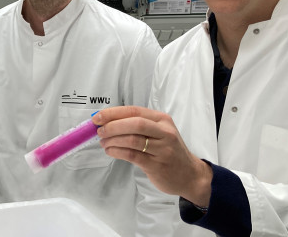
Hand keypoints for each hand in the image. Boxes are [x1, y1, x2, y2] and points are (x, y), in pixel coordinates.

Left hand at [93, 106, 212, 206]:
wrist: (190, 175)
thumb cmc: (169, 151)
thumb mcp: (159, 133)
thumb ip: (137, 126)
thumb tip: (107, 122)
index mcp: (162, 120)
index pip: (134, 111)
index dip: (113, 113)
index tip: (97, 117)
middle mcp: (164, 132)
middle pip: (134, 124)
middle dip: (112, 126)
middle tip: (99, 131)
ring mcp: (162, 149)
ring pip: (132, 140)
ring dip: (112, 141)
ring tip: (104, 143)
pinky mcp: (157, 165)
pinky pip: (132, 155)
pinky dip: (117, 152)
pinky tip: (110, 151)